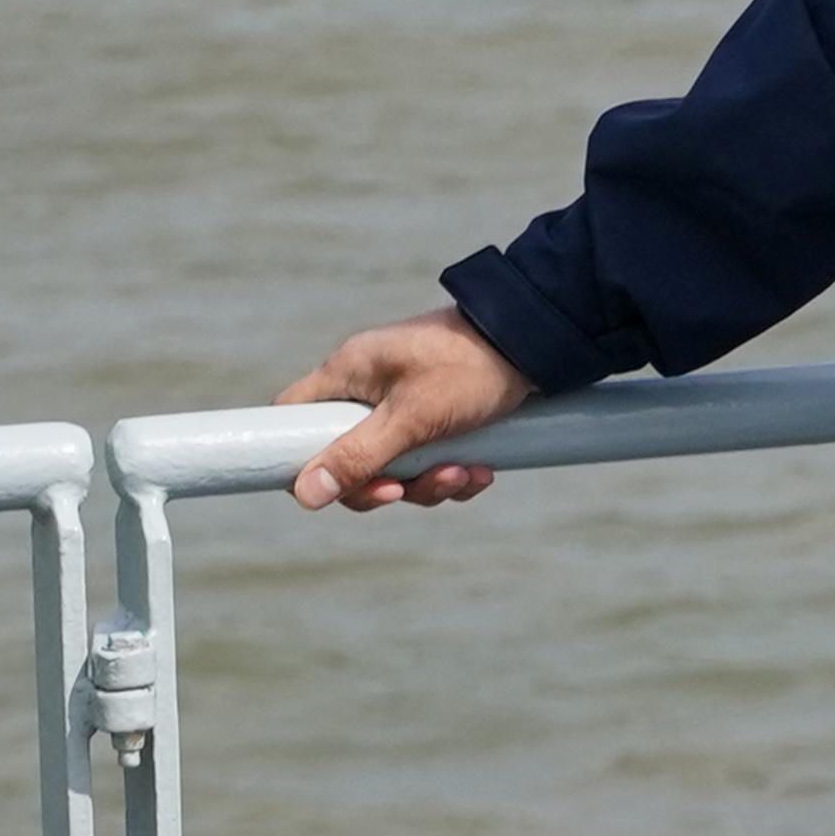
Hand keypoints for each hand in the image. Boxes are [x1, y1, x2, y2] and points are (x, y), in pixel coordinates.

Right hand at [274, 307, 534, 511]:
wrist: (544, 341)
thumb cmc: (472, 367)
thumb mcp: (413, 417)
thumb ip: (359, 456)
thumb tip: (304, 494)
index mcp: (350, 373)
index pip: (291, 419)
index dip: (299, 460)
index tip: (335, 487)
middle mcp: (371, 386)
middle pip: (347, 457)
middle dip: (384, 484)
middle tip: (408, 489)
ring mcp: (406, 401)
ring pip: (395, 466)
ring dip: (430, 482)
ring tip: (465, 473)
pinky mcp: (441, 415)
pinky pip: (430, 460)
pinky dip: (454, 471)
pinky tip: (482, 471)